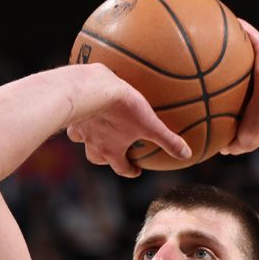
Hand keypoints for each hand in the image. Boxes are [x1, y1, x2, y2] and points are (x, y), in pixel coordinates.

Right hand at [66, 64, 190, 177]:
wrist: (91, 89)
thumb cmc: (122, 108)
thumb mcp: (150, 124)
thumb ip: (168, 140)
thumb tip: (187, 154)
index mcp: (111, 149)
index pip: (120, 168)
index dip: (129, 171)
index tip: (135, 170)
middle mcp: (93, 143)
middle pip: (96, 158)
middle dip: (104, 158)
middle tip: (112, 151)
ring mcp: (80, 128)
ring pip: (80, 139)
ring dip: (88, 137)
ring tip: (95, 128)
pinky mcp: (71, 110)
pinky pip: (73, 117)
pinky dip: (79, 116)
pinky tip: (84, 105)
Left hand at [221, 20, 258, 155]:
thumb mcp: (243, 140)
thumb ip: (231, 144)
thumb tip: (221, 149)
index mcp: (252, 96)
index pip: (237, 86)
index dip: (226, 82)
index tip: (211, 79)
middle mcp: (258, 78)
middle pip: (241, 64)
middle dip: (229, 59)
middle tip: (211, 53)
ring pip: (248, 48)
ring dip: (236, 39)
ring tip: (219, 30)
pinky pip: (254, 38)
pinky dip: (245, 29)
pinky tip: (232, 21)